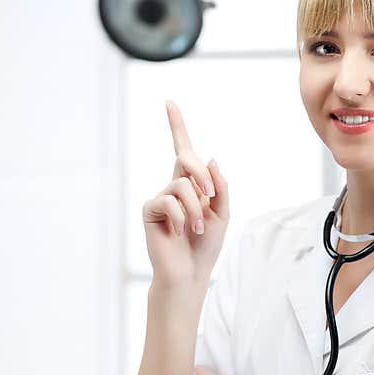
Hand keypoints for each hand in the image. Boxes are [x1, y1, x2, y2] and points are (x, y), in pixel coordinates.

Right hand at [142, 100, 229, 287]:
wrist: (190, 271)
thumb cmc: (206, 244)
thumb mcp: (222, 212)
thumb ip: (219, 185)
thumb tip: (209, 158)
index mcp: (193, 183)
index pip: (184, 149)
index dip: (177, 125)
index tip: (169, 103)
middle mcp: (175, 185)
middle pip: (186, 158)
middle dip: (203, 173)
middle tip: (212, 194)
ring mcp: (161, 196)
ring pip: (182, 184)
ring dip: (196, 208)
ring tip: (195, 229)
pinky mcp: (150, 210)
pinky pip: (168, 201)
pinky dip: (181, 218)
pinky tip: (180, 233)